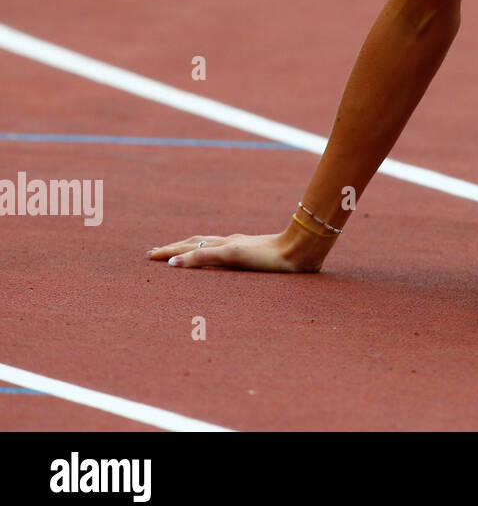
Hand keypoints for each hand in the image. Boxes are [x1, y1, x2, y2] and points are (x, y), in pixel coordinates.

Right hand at [147, 230, 316, 271]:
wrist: (300, 250)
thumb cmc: (268, 255)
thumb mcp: (232, 256)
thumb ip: (204, 258)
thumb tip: (173, 263)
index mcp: (223, 244)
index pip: (190, 247)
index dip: (170, 252)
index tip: (150, 256)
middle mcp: (230, 242)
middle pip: (197, 243)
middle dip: (175, 248)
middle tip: (155, 253)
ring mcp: (241, 246)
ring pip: (210, 245)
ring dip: (191, 249)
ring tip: (179, 252)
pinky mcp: (253, 252)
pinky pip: (224, 251)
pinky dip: (210, 253)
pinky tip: (217, 254)